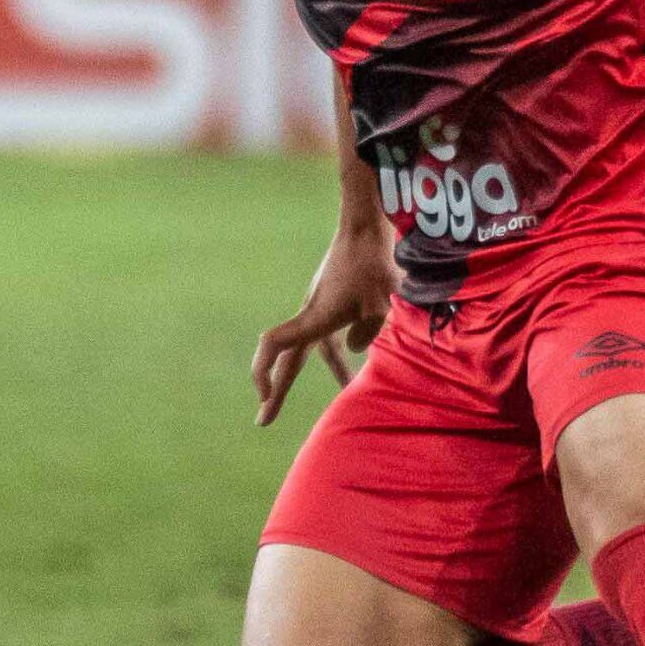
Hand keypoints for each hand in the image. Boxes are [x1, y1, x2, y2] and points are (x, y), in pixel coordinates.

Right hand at [251, 225, 392, 424]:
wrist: (367, 226)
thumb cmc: (374, 266)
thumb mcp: (380, 307)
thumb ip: (369, 335)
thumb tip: (354, 350)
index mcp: (315, 318)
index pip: (276, 346)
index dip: (265, 372)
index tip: (264, 397)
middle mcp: (310, 312)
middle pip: (288, 358)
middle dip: (278, 389)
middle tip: (264, 419)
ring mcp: (319, 303)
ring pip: (316, 345)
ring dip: (331, 367)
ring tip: (347, 388)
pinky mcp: (333, 295)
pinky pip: (331, 329)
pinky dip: (342, 345)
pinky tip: (361, 353)